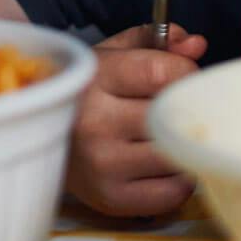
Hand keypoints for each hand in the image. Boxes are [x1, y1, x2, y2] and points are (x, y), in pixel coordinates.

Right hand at [65, 22, 207, 217]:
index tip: (183, 76)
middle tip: (182, 108)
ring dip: (183, 145)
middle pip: (171, 116)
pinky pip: (171, 193)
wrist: (44, 136)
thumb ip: (159, 42)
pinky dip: (180, 180)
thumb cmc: (91, 91)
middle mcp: (94, 123)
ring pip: (175, 154)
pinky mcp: (110, 198)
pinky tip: (165, 165)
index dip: (186, 72)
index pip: (163, 74)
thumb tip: (197, 46)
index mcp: (95, 78)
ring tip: (172, 135)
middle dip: (187, 110)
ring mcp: (102, 164)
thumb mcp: (116, 53)